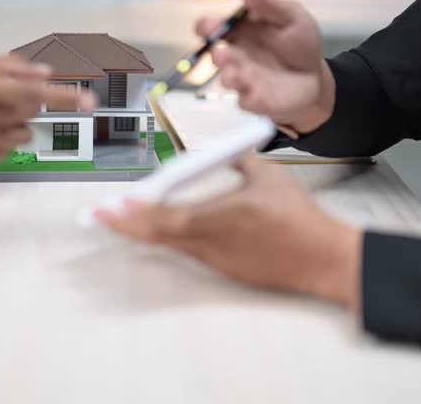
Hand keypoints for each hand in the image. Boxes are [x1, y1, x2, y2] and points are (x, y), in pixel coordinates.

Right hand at [0, 55, 96, 173]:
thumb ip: (7, 66)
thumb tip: (47, 72)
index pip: (32, 90)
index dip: (63, 97)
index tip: (89, 101)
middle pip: (29, 113)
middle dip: (27, 107)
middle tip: (1, 103)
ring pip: (22, 134)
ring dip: (14, 126)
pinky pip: (6, 152)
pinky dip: (0, 143)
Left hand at [95, 158, 362, 308]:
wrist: (322, 258)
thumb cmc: (297, 215)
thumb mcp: (268, 176)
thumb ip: (237, 159)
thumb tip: (214, 149)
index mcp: (221, 215)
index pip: (166, 217)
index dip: (135, 214)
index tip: (112, 206)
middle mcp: (212, 242)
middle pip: (157, 235)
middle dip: (125, 224)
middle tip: (99, 214)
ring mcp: (217, 260)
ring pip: (171, 244)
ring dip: (145, 230)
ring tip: (122, 217)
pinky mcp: (225, 271)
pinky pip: (190, 252)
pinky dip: (171, 238)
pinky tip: (160, 228)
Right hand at [197, 0, 335, 133]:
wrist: (316, 76)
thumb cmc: (299, 44)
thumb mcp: (291, 17)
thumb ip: (269, 6)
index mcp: (238, 32)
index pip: (210, 28)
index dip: (206, 27)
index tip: (211, 27)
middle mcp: (235, 56)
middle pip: (215, 55)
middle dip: (216, 55)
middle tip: (222, 53)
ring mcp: (243, 79)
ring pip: (227, 79)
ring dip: (229, 76)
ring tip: (234, 74)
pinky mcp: (255, 100)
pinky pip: (245, 101)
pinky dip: (249, 98)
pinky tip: (258, 93)